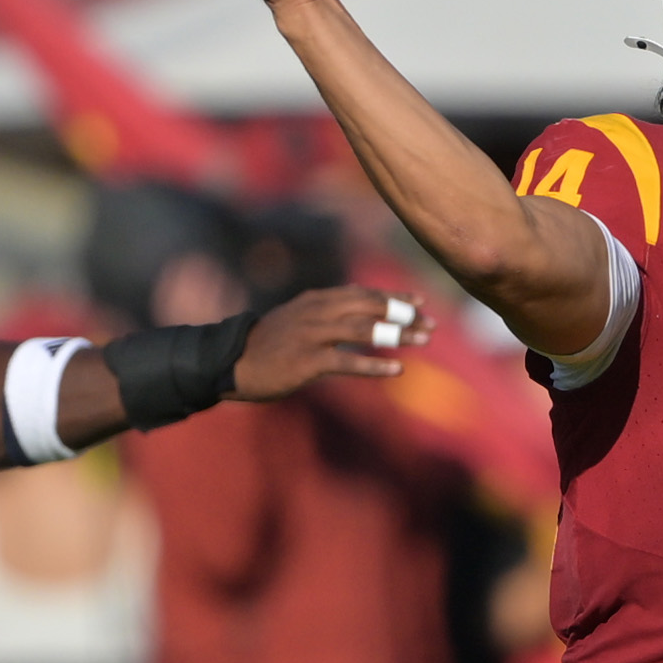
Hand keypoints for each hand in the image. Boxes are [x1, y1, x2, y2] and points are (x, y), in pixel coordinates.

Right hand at [228, 285, 432, 398]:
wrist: (230, 361)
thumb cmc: (267, 343)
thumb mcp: (297, 317)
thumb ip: (326, 310)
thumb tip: (355, 300)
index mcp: (317, 300)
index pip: (364, 293)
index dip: (394, 297)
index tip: (421, 302)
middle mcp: (318, 312)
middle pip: (370, 307)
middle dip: (404, 315)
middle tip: (431, 325)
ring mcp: (313, 335)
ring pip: (365, 330)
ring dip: (398, 335)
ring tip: (424, 341)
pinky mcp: (308, 360)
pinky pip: (348, 361)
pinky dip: (375, 365)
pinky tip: (398, 370)